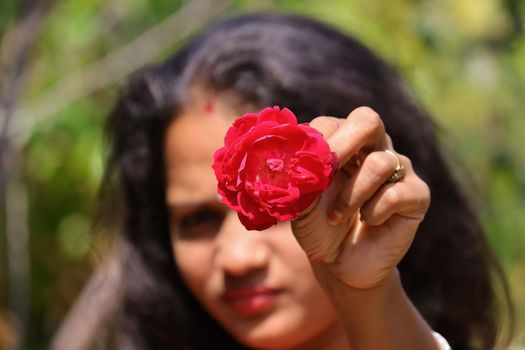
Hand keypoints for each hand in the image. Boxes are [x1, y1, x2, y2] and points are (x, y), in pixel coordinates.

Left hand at [292, 107, 429, 289]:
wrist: (339, 262)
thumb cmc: (318, 225)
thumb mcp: (301, 202)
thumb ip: (296, 179)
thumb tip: (284, 160)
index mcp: (343, 142)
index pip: (331, 124)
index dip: (317, 144)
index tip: (302, 170)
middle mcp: (373, 148)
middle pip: (368, 121)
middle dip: (343, 145)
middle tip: (327, 172)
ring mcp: (398, 169)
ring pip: (379, 163)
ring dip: (352, 194)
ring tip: (336, 216)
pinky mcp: (416, 194)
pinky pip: (396, 193)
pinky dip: (374, 211)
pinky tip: (367, 221)